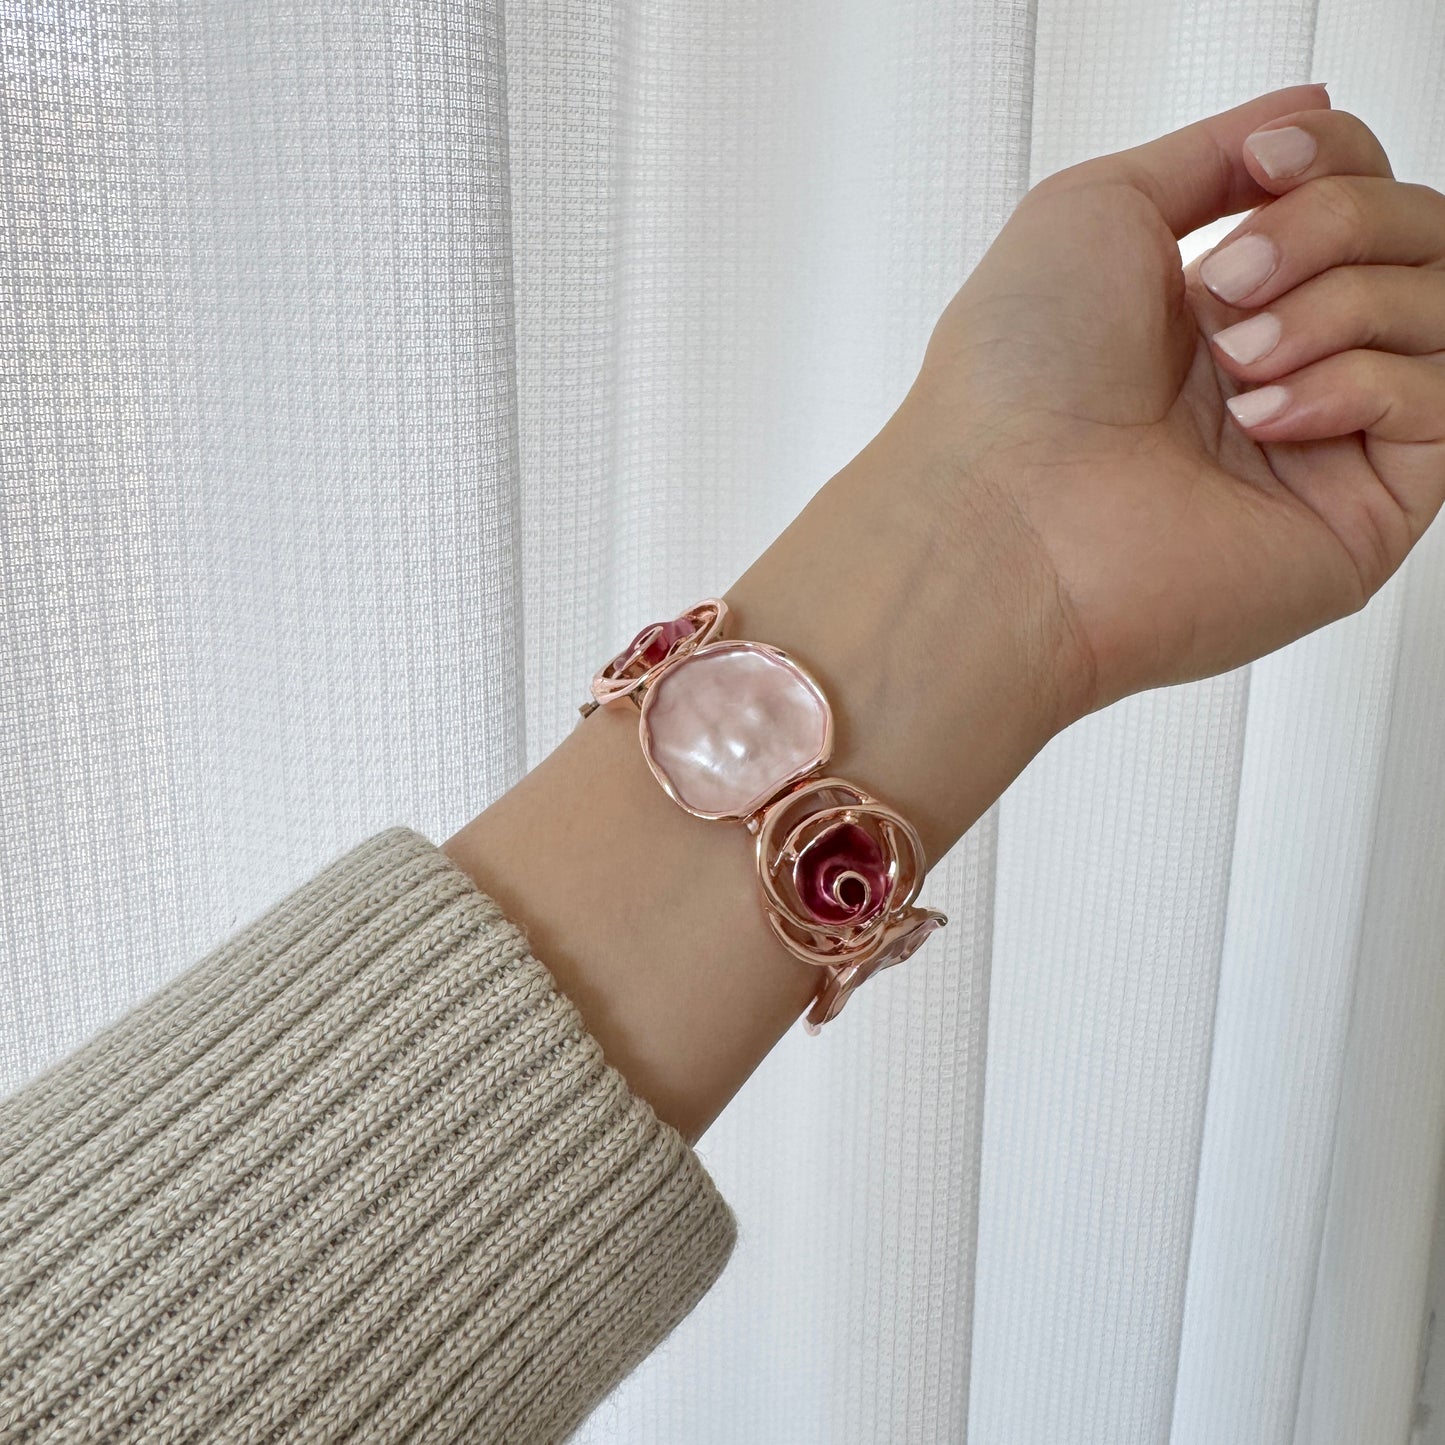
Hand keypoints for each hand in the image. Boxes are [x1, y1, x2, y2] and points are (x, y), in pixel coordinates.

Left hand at [904, 83, 1444, 721]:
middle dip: (1334, 224)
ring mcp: (1323, 447)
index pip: (1357, 196)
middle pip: (1413, 239)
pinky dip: (1352, 381)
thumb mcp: (1099, 207)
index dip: (1335, 160)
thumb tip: (1307, 114)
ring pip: (1435, 307)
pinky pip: (1438, 396)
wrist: (1001, 511)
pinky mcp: (1361, 519)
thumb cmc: (1015, 381)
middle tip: (1227, 281)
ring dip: (1334, 303)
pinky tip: (1262, 418)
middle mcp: (1278, 373)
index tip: (1265, 165)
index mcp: (1220, 309)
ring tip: (1235, 358)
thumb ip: (1212, 154)